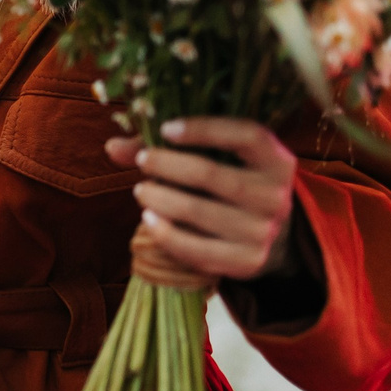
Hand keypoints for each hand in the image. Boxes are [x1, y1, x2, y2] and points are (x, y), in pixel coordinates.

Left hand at [102, 118, 298, 281]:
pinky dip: (167, 235)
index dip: (204, 129)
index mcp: (277, 160)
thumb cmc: (233, 182)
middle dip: (168, 165)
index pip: (246, 135)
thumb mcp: (218, 157)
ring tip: (140, 190)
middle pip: (212, 174)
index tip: (165, 128)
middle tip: (143, 160)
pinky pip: (199, 249)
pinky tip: (148, 220)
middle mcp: (276, 196)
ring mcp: (264, 232)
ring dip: (161, 199)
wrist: (271, 235)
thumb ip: (168, 146)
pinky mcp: (248, 261)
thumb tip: (113, 147)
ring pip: (199, 212)